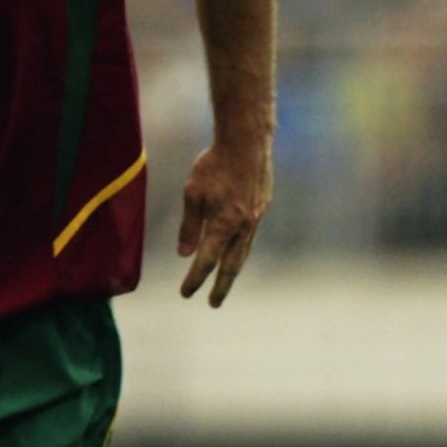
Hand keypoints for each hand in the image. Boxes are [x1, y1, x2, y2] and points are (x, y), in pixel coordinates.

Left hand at [177, 135, 270, 307]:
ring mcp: (256, 217)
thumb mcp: (193, 193)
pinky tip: (236, 248)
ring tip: (225, 282)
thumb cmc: (215, 165)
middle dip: (222, 286)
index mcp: (224, 225)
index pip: (207, 260)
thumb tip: (184, 254)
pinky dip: (241, 248)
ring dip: (233, 270)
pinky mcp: (262, 206)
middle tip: (214, 303)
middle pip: (232, 265)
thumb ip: (190, 226)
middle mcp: (243, 226)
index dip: (196, 279)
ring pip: (243, 252)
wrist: (247, 143)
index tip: (186, 294)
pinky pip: (250, 235)